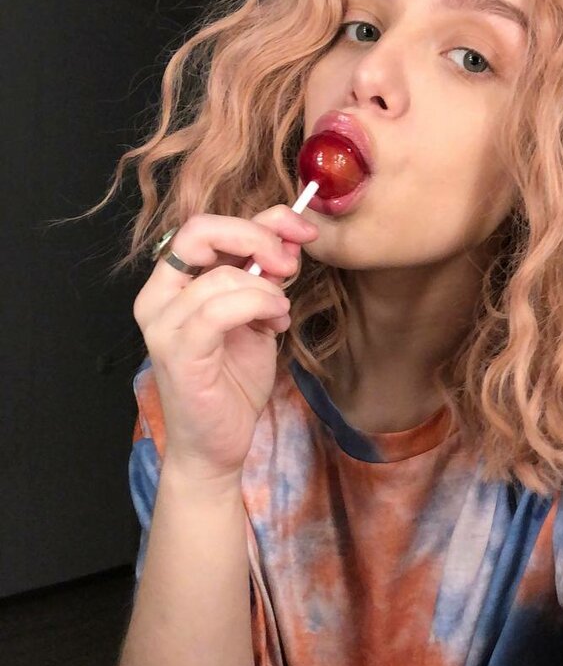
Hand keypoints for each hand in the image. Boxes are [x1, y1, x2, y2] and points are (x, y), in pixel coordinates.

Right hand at [133, 205, 318, 482]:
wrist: (218, 445)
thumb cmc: (233, 384)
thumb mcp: (256, 316)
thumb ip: (264, 276)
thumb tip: (291, 237)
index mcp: (173, 283)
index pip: (205, 225)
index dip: (260, 219)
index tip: (302, 230)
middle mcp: (157, 297)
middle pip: (200, 231)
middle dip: (257, 238)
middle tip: (290, 262)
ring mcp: (162, 324)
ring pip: (220, 275)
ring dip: (266, 288)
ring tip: (279, 313)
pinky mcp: (177, 352)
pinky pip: (219, 309)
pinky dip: (257, 305)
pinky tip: (273, 321)